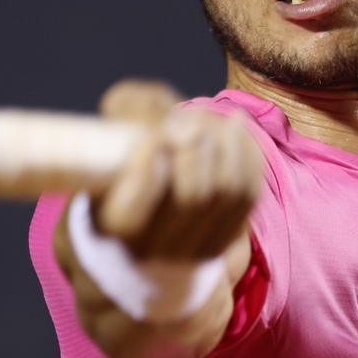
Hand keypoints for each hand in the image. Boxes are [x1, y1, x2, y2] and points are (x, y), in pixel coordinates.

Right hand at [51, 79, 263, 357]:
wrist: (142, 214)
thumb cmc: (121, 166)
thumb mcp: (109, 138)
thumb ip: (128, 109)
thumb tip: (165, 110)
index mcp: (111, 227)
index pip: (133, 212)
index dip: (148, 167)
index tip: (156, 132)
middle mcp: (152, 247)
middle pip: (191, 197)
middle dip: (195, 147)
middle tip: (190, 117)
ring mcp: (193, 248)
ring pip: (227, 192)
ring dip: (225, 145)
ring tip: (214, 118)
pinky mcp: (225, 239)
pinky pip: (248, 194)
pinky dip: (246, 155)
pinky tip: (235, 128)